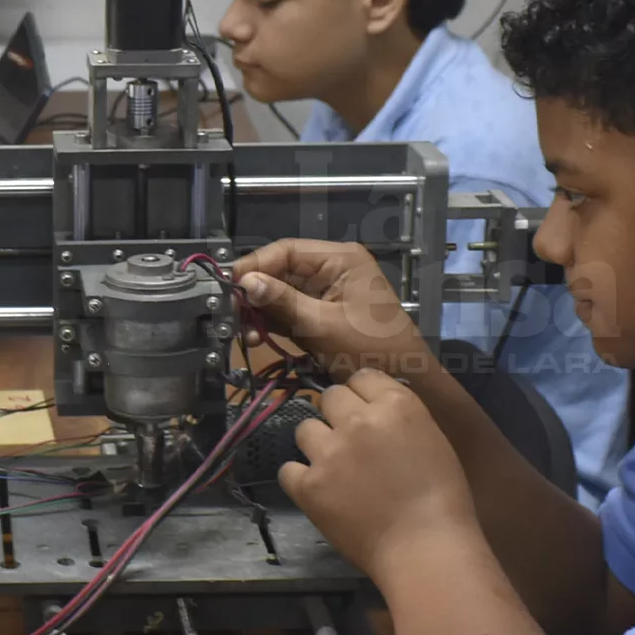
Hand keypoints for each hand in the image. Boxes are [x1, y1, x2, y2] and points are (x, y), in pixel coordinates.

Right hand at [232, 239, 431, 379]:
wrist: (406, 383)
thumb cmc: (370, 350)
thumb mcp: (323, 325)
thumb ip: (282, 302)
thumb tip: (244, 283)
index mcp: (340, 259)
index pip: (287, 250)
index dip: (254, 266)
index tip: (228, 287)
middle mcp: (332, 269)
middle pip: (280, 271)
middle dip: (255, 293)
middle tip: (231, 316)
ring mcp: (327, 293)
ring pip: (280, 293)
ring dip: (260, 312)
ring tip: (245, 334)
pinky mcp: (321, 315)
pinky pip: (289, 313)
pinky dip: (272, 325)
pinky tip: (256, 338)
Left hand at [280, 369, 482, 582]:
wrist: (424, 546)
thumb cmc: (443, 498)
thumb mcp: (432, 439)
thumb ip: (400, 418)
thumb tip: (376, 411)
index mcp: (395, 404)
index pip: (362, 377)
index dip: (362, 394)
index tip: (365, 411)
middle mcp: (358, 419)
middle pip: (330, 396)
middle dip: (338, 414)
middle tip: (350, 441)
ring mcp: (329, 451)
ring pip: (305, 428)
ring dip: (318, 443)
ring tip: (333, 467)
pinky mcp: (308, 485)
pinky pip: (288, 469)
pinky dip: (301, 479)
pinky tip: (318, 490)